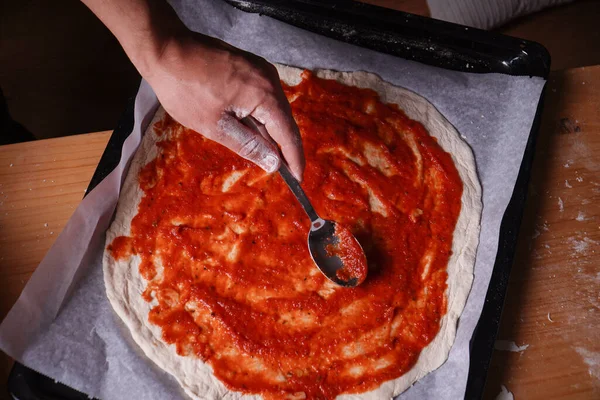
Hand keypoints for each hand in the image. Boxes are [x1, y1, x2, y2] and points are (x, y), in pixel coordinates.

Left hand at [143, 32, 304, 178]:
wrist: (165, 49)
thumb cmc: (185, 90)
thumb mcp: (215, 126)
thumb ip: (248, 145)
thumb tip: (274, 163)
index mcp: (264, 95)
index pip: (288, 134)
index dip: (294, 158)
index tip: (298, 179)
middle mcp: (269, 79)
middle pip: (285, 120)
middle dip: (285, 147)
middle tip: (284, 173)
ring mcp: (261, 70)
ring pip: (274, 108)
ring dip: (272, 132)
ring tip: (269, 156)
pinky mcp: (250, 66)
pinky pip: (264, 97)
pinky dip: (263, 116)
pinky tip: (254, 130)